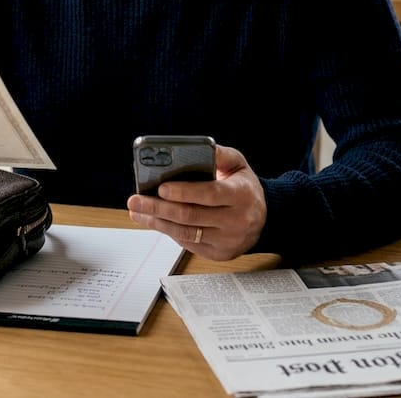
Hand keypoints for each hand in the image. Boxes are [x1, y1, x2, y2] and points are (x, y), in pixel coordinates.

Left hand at [126, 144, 265, 260]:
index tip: (161, 187)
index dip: (184, 192)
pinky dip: (168, 232)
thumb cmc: (244, 188)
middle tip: (135, 199)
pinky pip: (188, 244)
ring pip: (186, 233)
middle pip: (191, 216)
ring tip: (138, 211)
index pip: (210, 194)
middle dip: (158, 207)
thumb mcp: (239, 166)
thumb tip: (197, 145)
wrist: (264, 219)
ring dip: (157, 222)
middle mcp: (237, 221)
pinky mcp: (219, 254)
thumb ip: (220, 154)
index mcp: (242, 195)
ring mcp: (228, 241)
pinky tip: (154, 221)